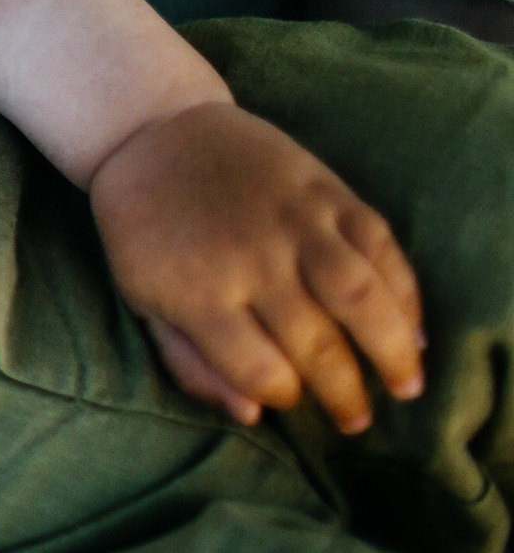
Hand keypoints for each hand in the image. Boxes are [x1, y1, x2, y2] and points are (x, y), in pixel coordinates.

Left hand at [88, 102, 424, 433]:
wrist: (152, 131)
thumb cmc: (144, 228)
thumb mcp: (140, 298)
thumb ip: (189, 362)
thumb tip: (250, 415)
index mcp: (199, 293)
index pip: (260, 370)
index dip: (283, 397)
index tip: (290, 400)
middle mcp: (253, 261)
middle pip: (317, 344)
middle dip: (346, 394)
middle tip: (358, 421)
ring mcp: (295, 223)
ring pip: (362, 297)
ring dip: (393, 348)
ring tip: (407, 385)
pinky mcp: (325, 190)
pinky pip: (380, 245)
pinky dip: (405, 290)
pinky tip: (412, 326)